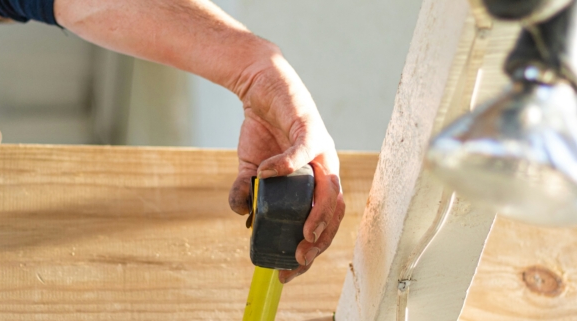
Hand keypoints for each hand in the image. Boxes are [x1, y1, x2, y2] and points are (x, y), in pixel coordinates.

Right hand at [227, 51, 344, 283]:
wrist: (259, 87)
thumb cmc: (263, 129)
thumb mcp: (250, 167)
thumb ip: (247, 192)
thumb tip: (241, 215)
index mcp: (316, 182)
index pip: (324, 222)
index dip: (311, 250)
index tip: (290, 271)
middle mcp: (325, 168)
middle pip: (335, 211)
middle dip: (320, 240)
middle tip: (300, 258)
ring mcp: (320, 148)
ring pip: (331, 187)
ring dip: (319, 213)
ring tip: (302, 232)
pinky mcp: (308, 126)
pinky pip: (304, 149)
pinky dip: (287, 164)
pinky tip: (268, 175)